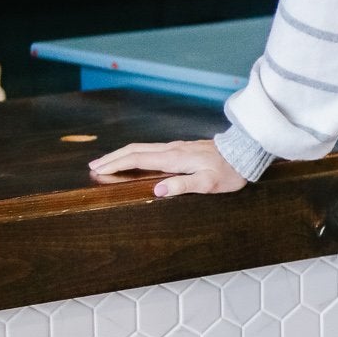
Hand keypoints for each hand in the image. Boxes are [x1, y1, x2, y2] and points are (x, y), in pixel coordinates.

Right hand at [87, 138, 248, 198]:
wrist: (244, 153)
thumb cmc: (228, 172)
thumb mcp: (208, 183)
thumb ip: (183, 186)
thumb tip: (157, 190)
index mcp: (174, 158)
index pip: (138, 159)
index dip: (116, 164)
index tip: (98, 169)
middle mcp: (172, 149)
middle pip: (135, 150)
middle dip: (113, 157)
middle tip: (93, 165)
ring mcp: (177, 147)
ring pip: (142, 148)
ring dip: (122, 154)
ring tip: (107, 162)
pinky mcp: (182, 148)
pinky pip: (152, 149)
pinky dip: (136, 154)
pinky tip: (135, 160)